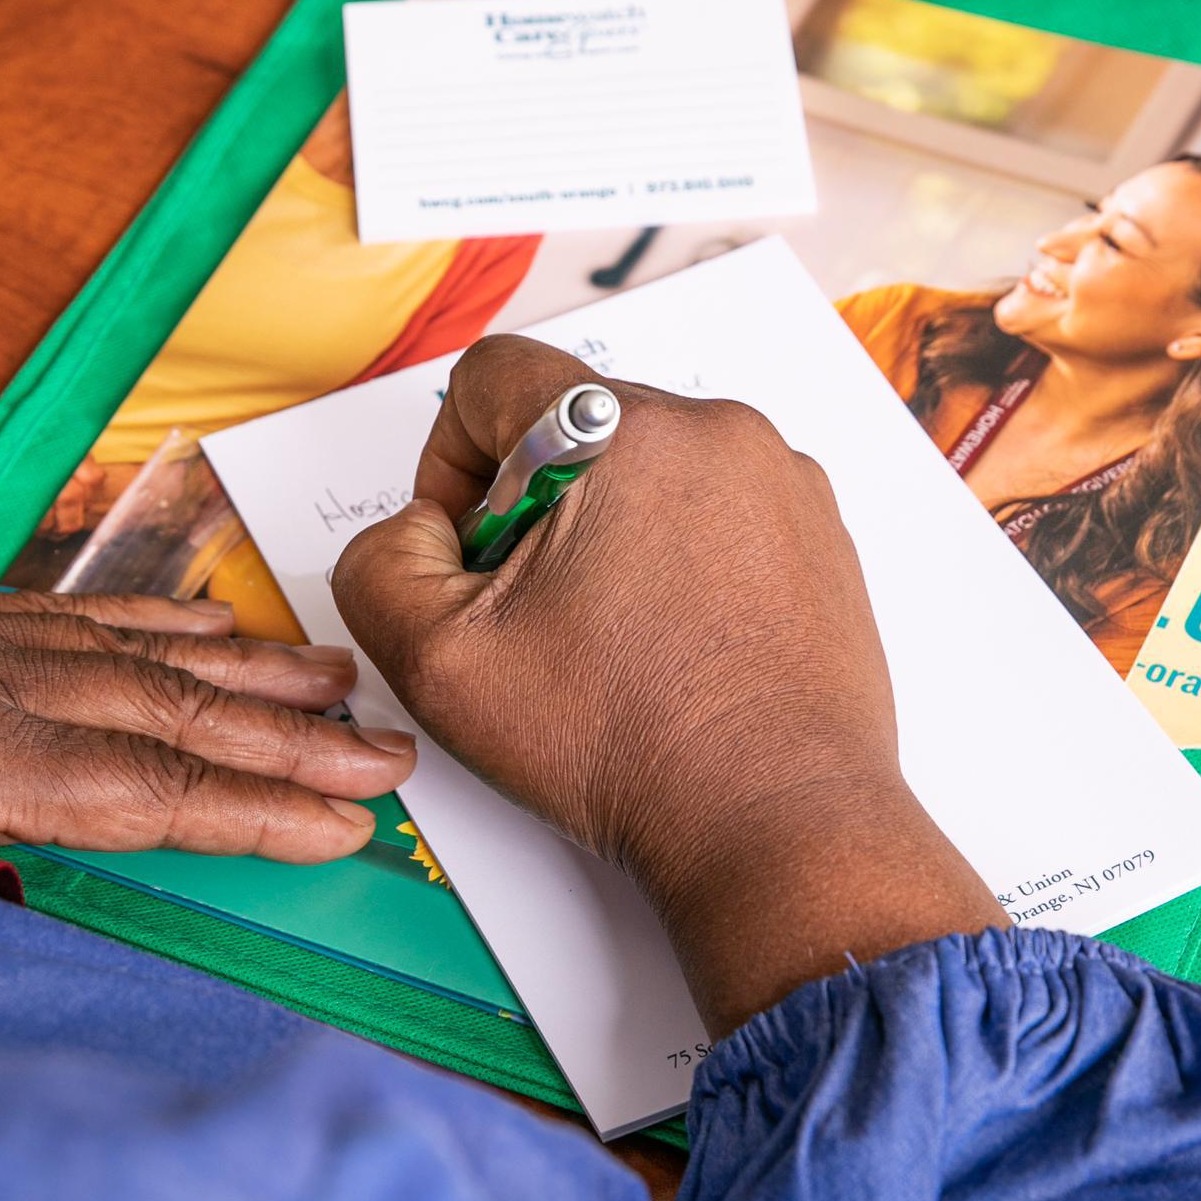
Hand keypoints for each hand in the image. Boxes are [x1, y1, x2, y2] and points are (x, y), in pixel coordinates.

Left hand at [0, 590, 414, 860]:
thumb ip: (2, 871)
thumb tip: (123, 864)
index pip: (152, 789)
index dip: (262, 809)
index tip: (351, 822)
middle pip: (164, 710)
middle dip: (287, 735)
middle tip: (389, 751)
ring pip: (126, 649)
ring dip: (239, 667)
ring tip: (334, 681)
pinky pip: (64, 613)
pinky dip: (149, 622)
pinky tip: (206, 628)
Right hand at [332, 335, 1002, 1032]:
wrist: (776, 824)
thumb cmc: (631, 746)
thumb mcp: (439, 662)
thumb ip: (380, 565)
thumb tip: (416, 531)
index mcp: (625, 435)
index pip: (495, 376)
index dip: (449, 457)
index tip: (467, 545)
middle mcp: (720, 434)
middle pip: (577, 427)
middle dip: (533, 508)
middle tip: (536, 614)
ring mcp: (783, 483)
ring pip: (650, 471)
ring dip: (609, 535)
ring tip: (610, 639)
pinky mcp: (820, 536)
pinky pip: (717, 513)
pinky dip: (679, 562)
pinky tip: (669, 647)